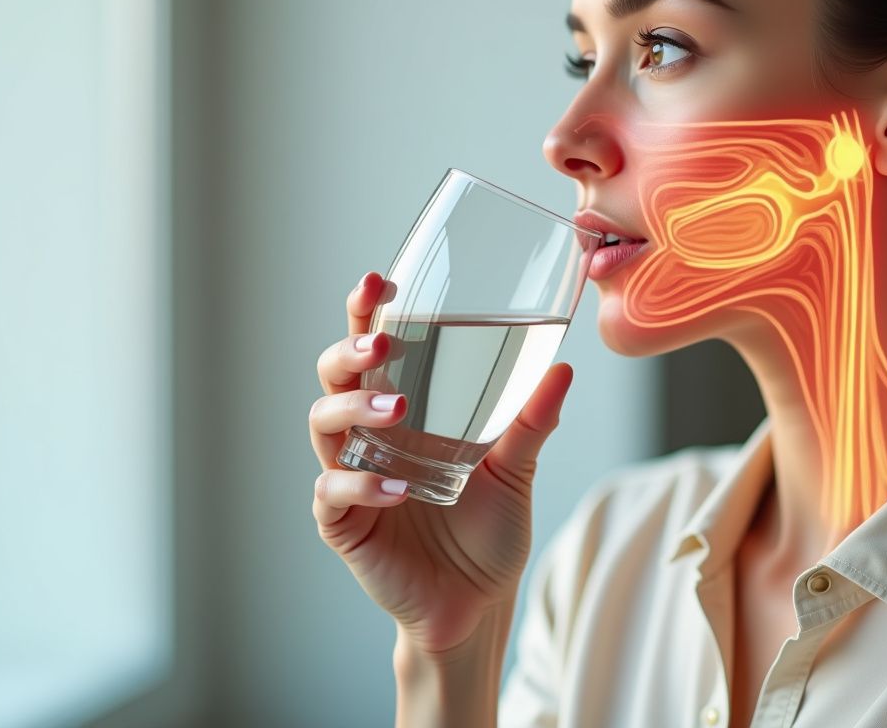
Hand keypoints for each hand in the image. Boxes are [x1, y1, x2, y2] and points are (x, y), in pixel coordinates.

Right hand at [311, 271, 574, 654]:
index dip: (365, 313)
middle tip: (380, 342)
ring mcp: (350, 476)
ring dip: (354, 408)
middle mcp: (367, 436)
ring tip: (396, 406)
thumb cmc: (487, 532)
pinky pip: (332, 492)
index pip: (370, 351)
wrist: (477, 604)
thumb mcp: (516, 470)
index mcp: (402, 410)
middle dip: (347, 352)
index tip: (378, 281)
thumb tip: (564, 368)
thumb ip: (532, 422)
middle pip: (333, 377)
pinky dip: (362, 484)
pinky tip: (399, 487)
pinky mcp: (343, 524)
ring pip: (322, 424)